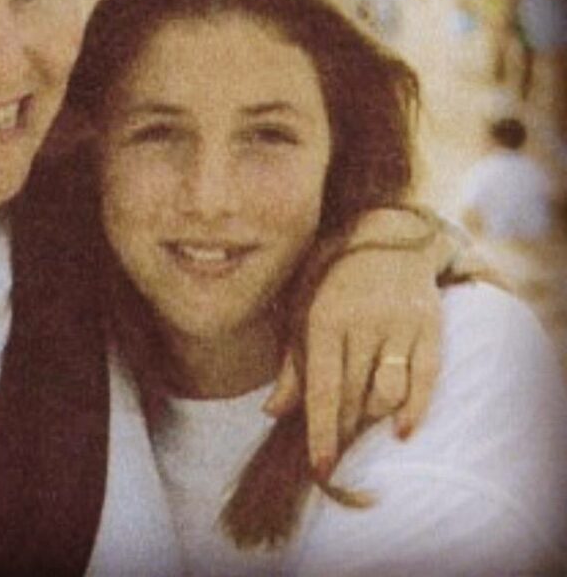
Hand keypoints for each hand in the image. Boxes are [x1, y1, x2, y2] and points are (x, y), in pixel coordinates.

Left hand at [265, 215, 443, 478]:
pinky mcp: (430, 326)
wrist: (387, 234)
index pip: (322, 386)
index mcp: (324, 316)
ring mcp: (400, 323)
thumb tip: (272, 412)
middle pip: (354, 395)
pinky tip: (402, 430)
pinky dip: (416, 409)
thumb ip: (291, 362)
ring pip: (388, 393)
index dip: (320, 430)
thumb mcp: (300, 308)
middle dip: (343, 430)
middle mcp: (363, 321)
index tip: (321, 466)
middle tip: (335, 452)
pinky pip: (426, 379)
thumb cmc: (331, 277)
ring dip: (373, 419)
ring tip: (360, 428)